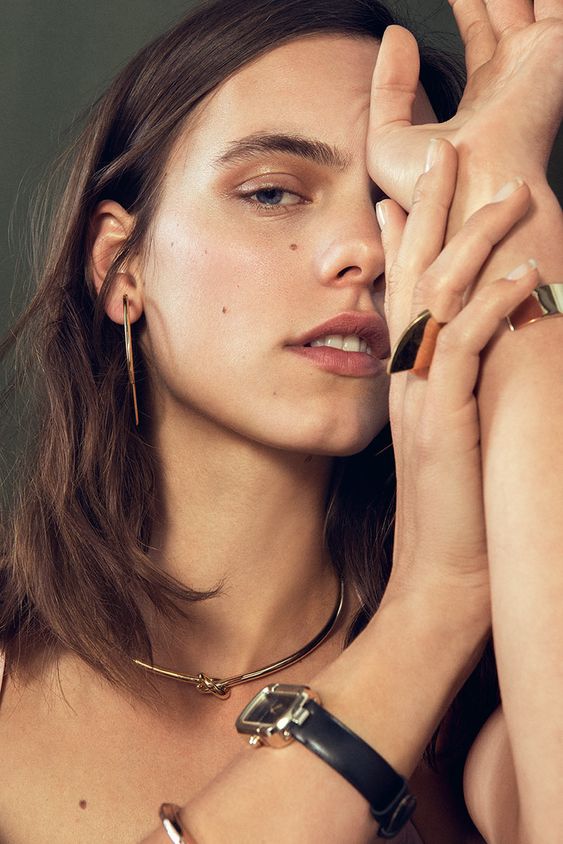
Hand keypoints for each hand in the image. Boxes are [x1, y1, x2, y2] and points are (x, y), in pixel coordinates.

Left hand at [367, 0, 562, 215]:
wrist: (467, 197)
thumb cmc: (429, 185)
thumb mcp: (387, 139)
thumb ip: (388, 88)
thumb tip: (397, 36)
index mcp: (480, 104)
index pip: (480, 42)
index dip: (469, 12)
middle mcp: (510, 83)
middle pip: (507, 17)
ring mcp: (533, 66)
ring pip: (529, 5)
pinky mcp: (551, 52)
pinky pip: (552, 5)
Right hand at [378, 138, 536, 618]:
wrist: (440, 582)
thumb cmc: (454, 513)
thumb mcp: (446, 439)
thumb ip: (448, 388)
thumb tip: (462, 355)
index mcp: (406, 378)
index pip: (402, 289)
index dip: (410, 232)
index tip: (419, 184)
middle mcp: (405, 378)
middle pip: (414, 274)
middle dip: (436, 208)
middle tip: (455, 150)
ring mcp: (420, 397)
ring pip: (440, 298)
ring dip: (476, 240)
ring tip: (513, 192)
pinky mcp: (441, 422)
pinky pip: (465, 349)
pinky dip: (494, 305)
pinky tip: (524, 273)